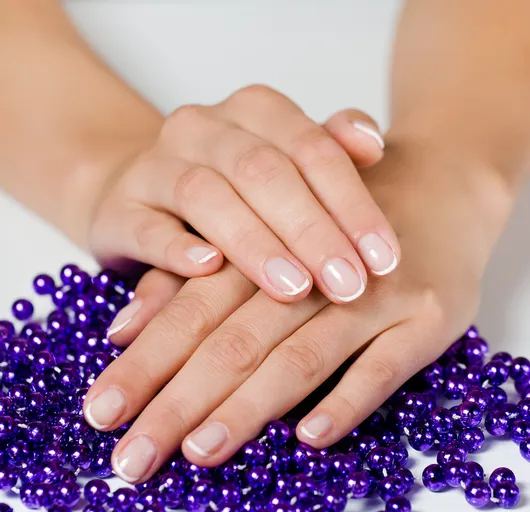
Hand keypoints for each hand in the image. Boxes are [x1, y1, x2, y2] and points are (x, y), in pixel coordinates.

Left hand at [85, 138, 508, 482]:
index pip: (192, 312)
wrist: (438, 183)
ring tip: (201, 451)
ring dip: (249, 406)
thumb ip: (192, 281)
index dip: (145, 363)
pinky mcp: (429, 315)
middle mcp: (316, 271)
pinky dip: (346, 400)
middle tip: (134, 458)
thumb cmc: (336, 221)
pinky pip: (385, 367)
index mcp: (266, 247)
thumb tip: (121, 330)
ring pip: (301, 355)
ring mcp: (377, 296)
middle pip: (235, 340)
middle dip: (178, 402)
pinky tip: (310, 437)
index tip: (102, 413)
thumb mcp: (260, 236)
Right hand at [89, 85, 398, 303]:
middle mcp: (204, 127)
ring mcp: (155, 165)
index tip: (384, 261)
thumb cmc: (230, 190)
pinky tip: (208, 268)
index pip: (314, 150)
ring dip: (255, 244)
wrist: (139, 194)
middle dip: (312, 232)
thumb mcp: (281, 169)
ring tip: (294, 288)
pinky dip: (177, 247)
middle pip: (264, 171)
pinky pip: (147, 225)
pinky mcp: (120, 208)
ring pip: (206, 194)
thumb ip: (327, 154)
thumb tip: (374, 142)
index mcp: (254, 111)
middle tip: (348, 286)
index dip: (353, 205)